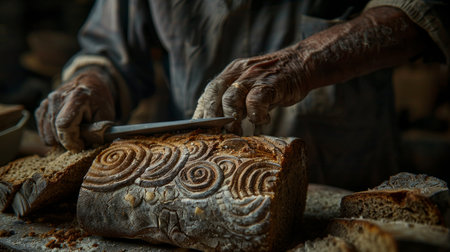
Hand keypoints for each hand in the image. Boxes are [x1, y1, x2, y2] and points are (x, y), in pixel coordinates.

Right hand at [35, 68, 115, 151]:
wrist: (89, 83)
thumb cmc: (99, 101)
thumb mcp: (106, 115)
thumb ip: (96, 131)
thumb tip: (85, 147)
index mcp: (76, 97)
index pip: (64, 126)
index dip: (72, 142)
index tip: (82, 146)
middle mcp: (57, 97)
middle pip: (55, 132)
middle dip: (69, 142)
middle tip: (82, 139)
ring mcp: (47, 102)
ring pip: (47, 134)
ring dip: (61, 140)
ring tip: (75, 133)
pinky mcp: (41, 107)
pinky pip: (43, 131)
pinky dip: (54, 136)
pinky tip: (66, 130)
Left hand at [193, 47, 310, 133]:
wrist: (302, 64)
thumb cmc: (275, 82)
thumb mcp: (251, 87)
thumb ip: (237, 102)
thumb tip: (221, 127)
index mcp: (230, 73)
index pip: (208, 92)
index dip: (201, 112)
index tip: (198, 131)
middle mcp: (238, 72)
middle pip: (214, 92)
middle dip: (210, 117)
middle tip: (213, 136)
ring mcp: (254, 75)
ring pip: (231, 96)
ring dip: (230, 119)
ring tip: (235, 134)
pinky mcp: (272, 82)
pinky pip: (257, 99)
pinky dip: (255, 113)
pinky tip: (261, 121)